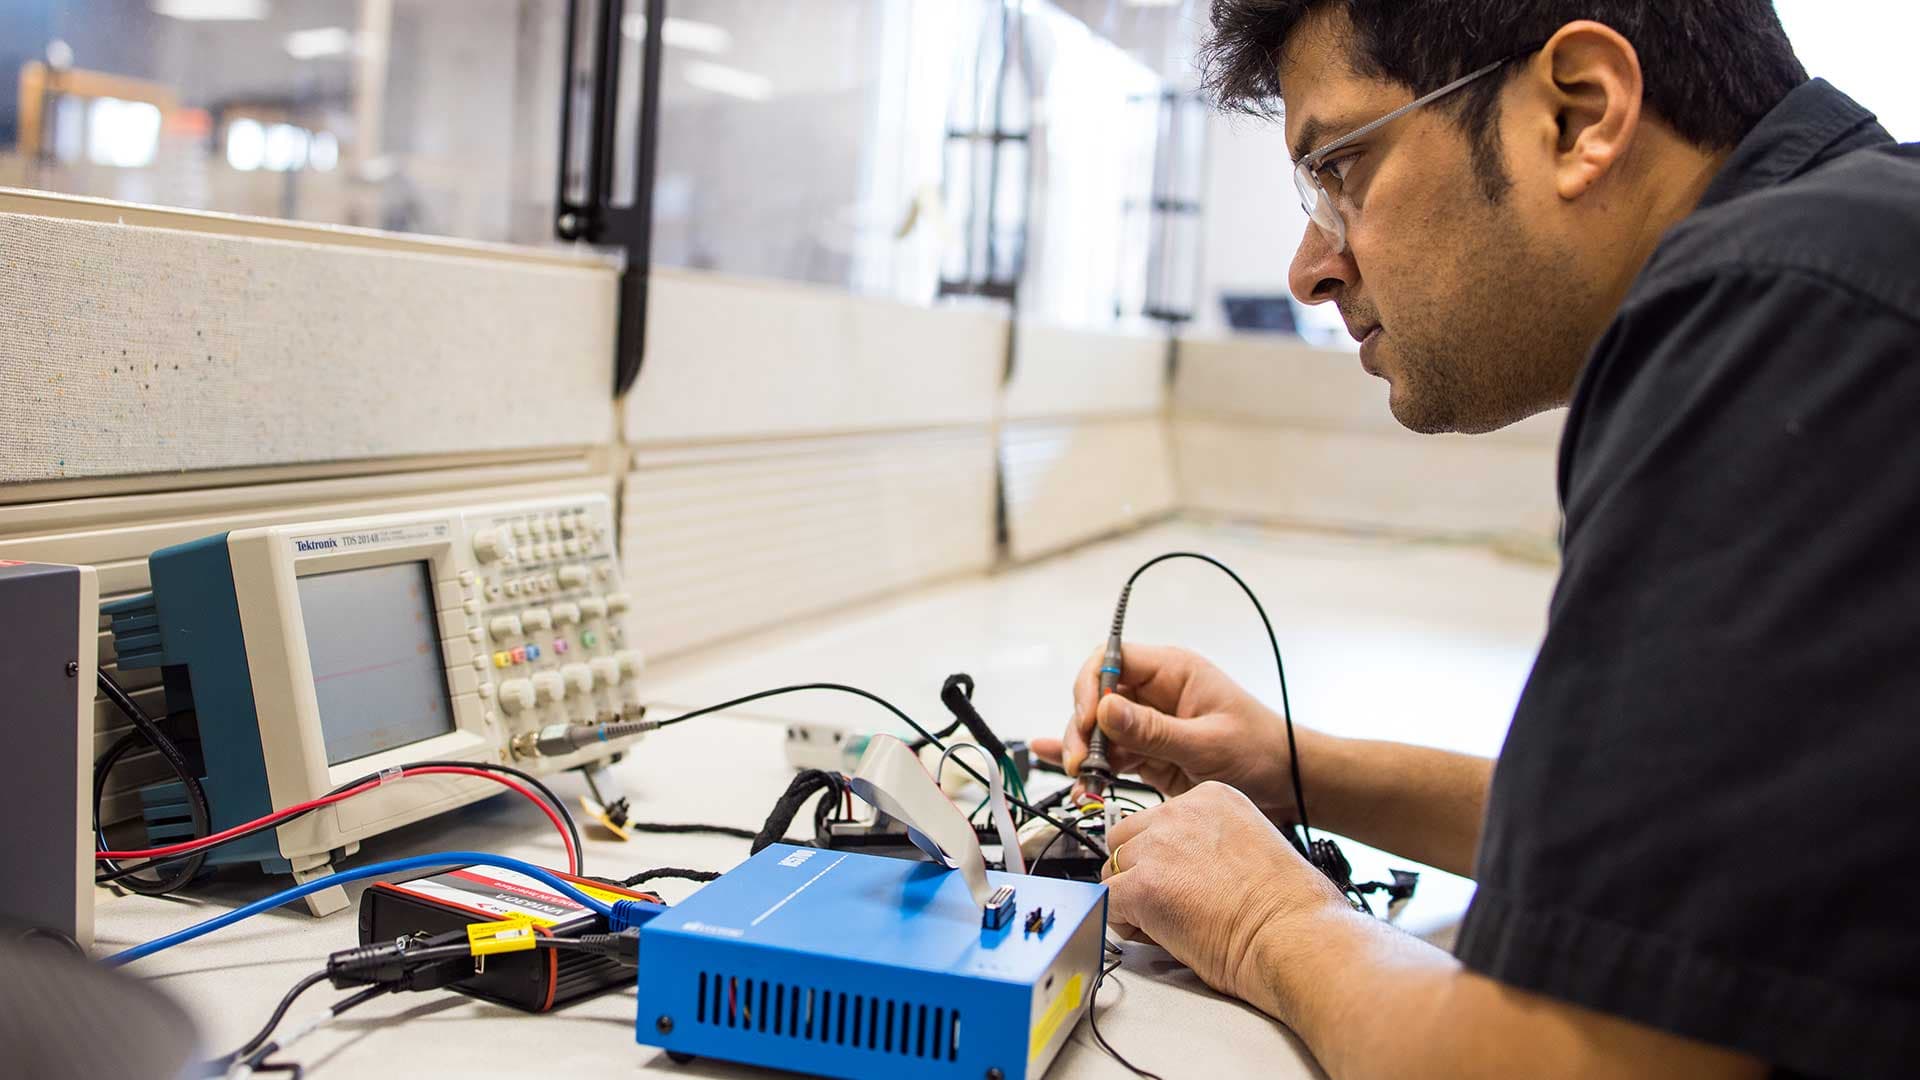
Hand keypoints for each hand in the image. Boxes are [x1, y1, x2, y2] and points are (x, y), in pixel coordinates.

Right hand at [1032, 644, 1310, 819]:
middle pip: (1097, 696)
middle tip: (1080, 762)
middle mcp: (1155, 692)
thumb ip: (1154, 730)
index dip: (1091, 686)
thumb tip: (1104, 709)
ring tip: (1082, 781)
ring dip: (1085, 752)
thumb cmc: (1260, 752)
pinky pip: (1109, 753)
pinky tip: (1059, 765)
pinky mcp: (1147, 753)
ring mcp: (1149, 723)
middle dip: (1082, 727)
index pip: (1112, 660)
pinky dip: (1090, 765)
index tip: (1088, 720)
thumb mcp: (1207, 744)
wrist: (1286, 786)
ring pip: (1098, 729)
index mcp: (1173, 671)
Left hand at [1101, 782, 1351, 1014]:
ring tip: (1169, 922)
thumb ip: (1209, 843)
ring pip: (1113, 871)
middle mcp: (1180, 812)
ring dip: (1131, 898)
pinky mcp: (1142, 884)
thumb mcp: (1249, 844)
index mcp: (1211, 797)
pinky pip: (1108, 902)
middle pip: (1126, 839)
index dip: (1166, 856)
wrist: (1295, 934)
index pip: (1159, 819)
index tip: (1184, 878)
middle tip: (1169, 902)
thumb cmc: (1288, 905)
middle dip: (1139, 871)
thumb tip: (1180, 867)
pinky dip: (1125, 923)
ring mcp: (1158, 846)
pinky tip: (1159, 934)